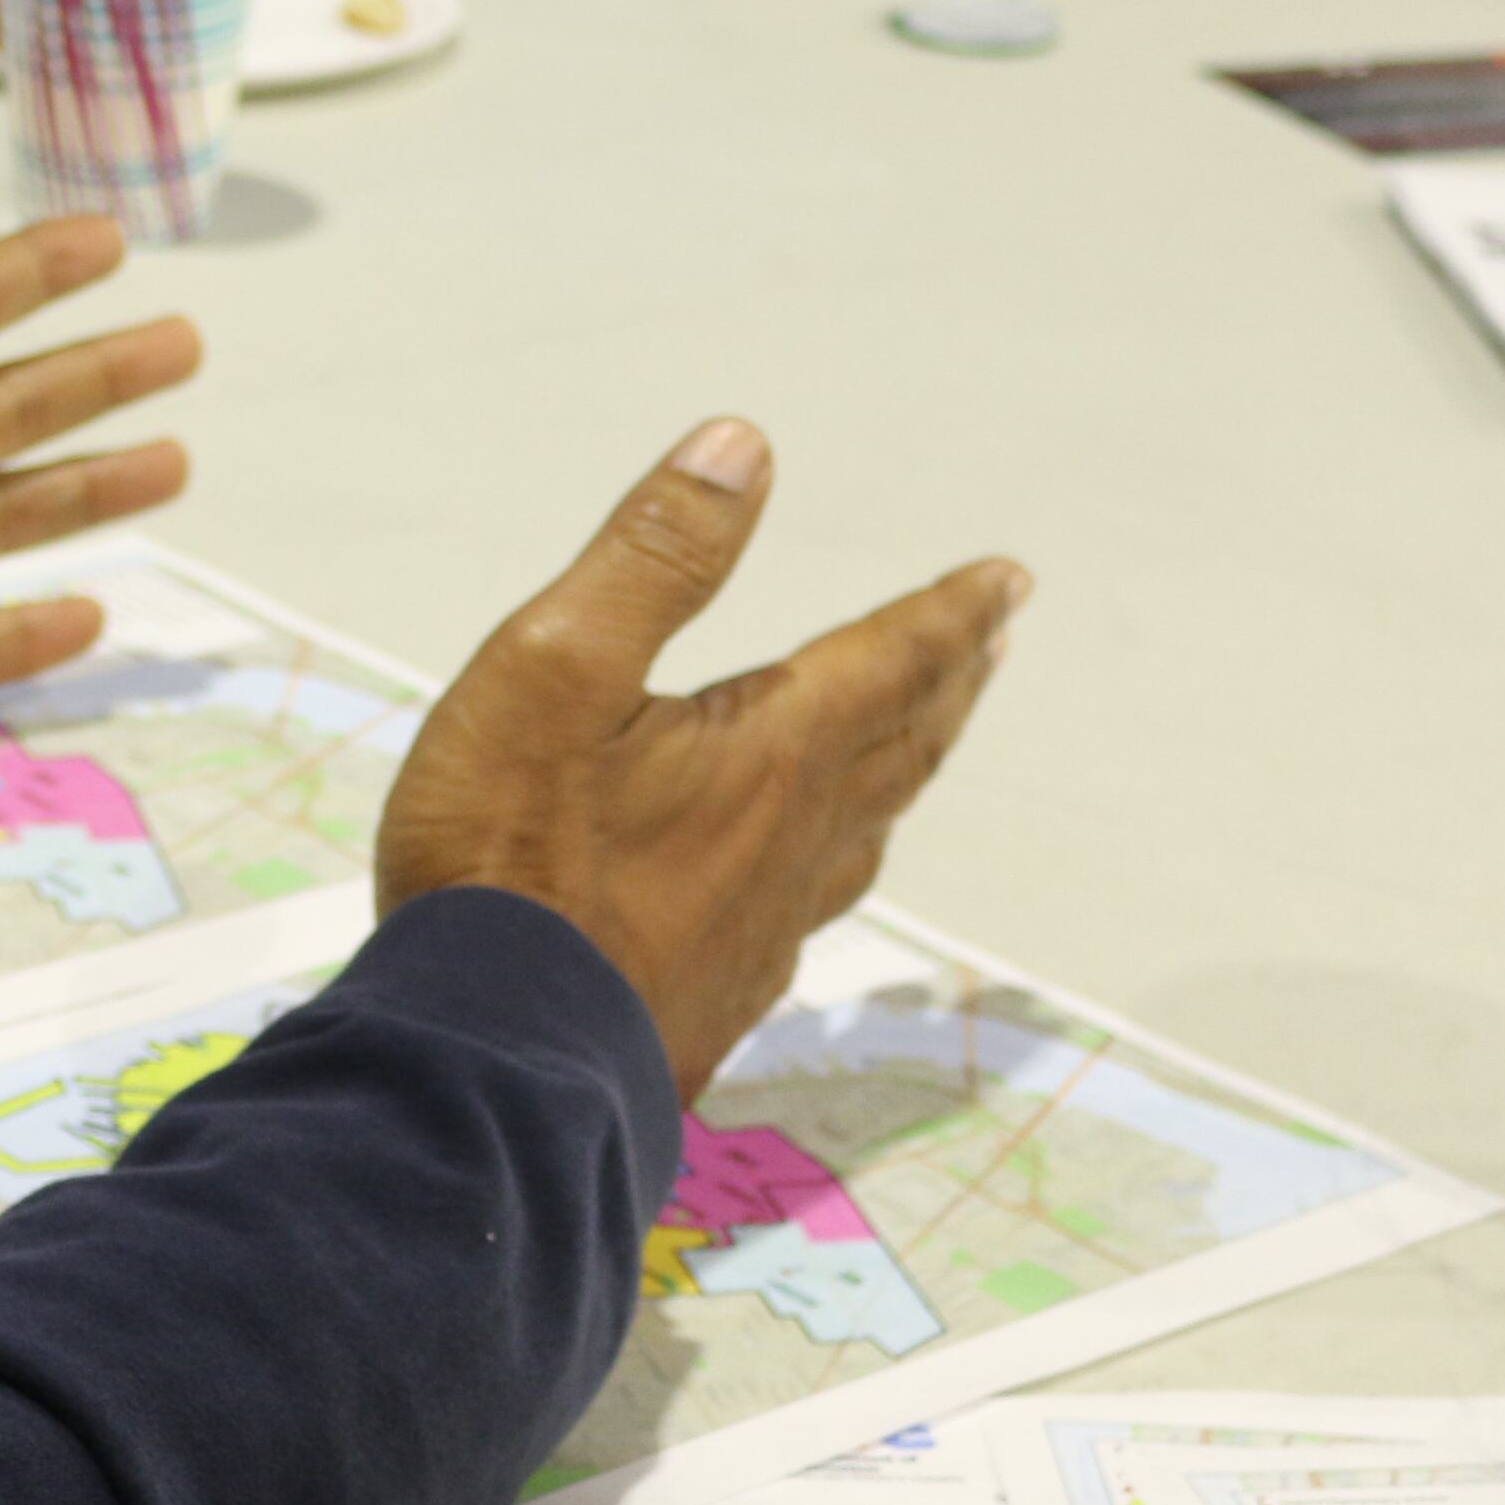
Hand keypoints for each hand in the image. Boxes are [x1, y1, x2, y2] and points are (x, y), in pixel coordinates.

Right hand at [374, 418, 1024, 1097]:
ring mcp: (761, 929)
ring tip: (921, 740)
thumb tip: (743, 449)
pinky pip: (809, 908)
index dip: (949, 613)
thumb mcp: (556, 668)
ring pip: (865, 831)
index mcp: (768, 751)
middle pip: (899, 745)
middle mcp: (790, 839)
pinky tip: (804, 880)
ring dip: (907, 766)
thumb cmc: (509, 858)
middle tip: (996, 640)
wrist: (494, 1056)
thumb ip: (653, 558)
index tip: (1009, 579)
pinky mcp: (717, 996)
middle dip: (949, 680)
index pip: (887, 661)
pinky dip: (837, 859)